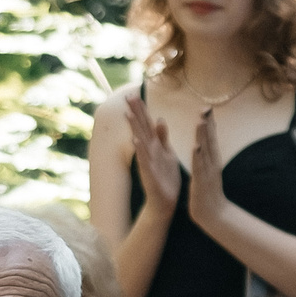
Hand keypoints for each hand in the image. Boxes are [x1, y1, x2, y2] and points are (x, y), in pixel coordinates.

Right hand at [125, 93, 181, 216]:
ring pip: (141, 141)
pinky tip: (135, 141)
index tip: (135, 94)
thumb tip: (160, 119)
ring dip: (135, 128)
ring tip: (128, 114)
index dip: (142, 109)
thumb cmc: (166, 179)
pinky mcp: (149, 174)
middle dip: (136, 113)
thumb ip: (163, 137)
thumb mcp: (167, 154)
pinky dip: (140, 151)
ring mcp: (148, 162)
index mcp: (155, 146)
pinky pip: (144, 161)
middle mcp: (149, 151)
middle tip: (128, 96)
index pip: (147, 123)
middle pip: (142, 128)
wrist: (164, 203)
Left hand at [186, 108, 227, 230]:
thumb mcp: (207, 171)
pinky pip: (199, 168)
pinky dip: (198, 157)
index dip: (209, 123)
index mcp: (211, 161)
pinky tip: (196, 147)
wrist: (213, 215)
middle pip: (210, 141)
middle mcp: (212, 164)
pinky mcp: (201, 182)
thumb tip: (204, 145)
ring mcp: (207, 172)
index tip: (207, 108)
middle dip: (208, 124)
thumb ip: (207, 158)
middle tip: (206, 108)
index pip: (210, 139)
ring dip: (203, 136)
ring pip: (205, 151)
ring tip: (201, 121)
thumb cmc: (208, 193)